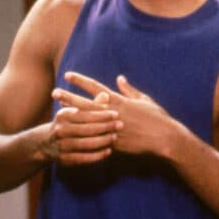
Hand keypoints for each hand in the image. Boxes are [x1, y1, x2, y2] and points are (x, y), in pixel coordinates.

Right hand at [43, 87, 118, 165]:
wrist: (46, 143)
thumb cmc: (68, 123)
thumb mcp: (75, 111)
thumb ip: (91, 105)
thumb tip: (106, 95)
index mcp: (63, 115)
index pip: (85, 114)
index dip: (102, 114)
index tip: (116, 113)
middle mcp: (61, 130)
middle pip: (87, 129)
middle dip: (106, 127)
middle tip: (121, 125)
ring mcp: (62, 146)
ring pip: (87, 144)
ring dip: (103, 141)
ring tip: (115, 136)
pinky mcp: (65, 159)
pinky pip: (84, 158)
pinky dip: (98, 155)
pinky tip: (108, 151)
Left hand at [61, 72, 185, 158]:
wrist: (165, 138)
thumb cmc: (157, 118)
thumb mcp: (144, 100)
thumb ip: (129, 90)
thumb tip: (119, 78)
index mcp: (119, 100)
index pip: (95, 87)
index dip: (80, 81)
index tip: (68, 75)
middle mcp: (112, 112)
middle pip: (85, 103)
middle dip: (69, 97)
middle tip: (54, 92)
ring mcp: (111, 128)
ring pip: (87, 121)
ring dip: (72, 115)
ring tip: (58, 110)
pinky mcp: (113, 142)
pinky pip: (96, 139)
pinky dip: (84, 136)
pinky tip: (73, 134)